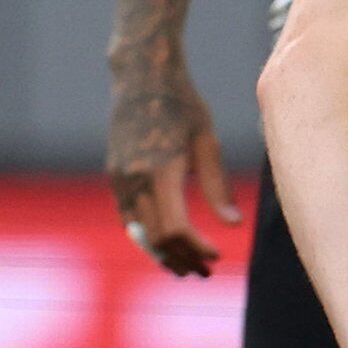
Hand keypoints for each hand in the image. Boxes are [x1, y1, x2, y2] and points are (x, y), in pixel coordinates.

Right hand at [108, 59, 244, 274]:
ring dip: (162, 254)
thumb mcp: (208, 142)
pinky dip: (146, 236)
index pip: (175, 229)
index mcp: (161, 171)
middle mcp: (134, 179)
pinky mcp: (114, 175)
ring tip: (185, 266)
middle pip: (156, 239)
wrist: (142, 76)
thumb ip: (218, 186)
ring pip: (138, 234)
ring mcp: (119, 179)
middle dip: (182, 259)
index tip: (217, 255)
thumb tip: (233, 226)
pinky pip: (128, 218)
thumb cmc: (183, 105)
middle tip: (205, 271)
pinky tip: (166, 243)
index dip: (196, 249)